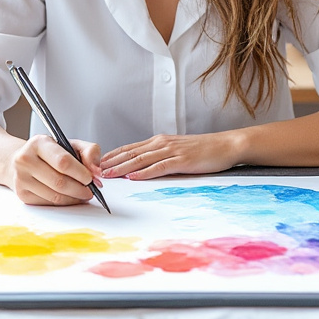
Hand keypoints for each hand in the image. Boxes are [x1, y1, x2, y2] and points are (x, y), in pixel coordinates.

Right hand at [7, 134, 102, 205]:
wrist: (23, 160)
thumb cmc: (49, 152)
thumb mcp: (70, 144)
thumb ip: (89, 151)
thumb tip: (96, 170)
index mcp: (38, 143)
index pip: (62, 161)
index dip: (80, 172)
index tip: (91, 178)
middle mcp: (25, 160)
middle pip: (59, 182)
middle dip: (80, 189)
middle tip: (91, 190)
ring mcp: (21, 179)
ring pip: (55, 196)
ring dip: (74, 198)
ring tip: (83, 194)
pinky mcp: (22, 194)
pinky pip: (49, 203)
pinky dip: (63, 202)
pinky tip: (70, 197)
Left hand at [100, 132, 239, 179]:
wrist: (225, 145)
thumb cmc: (202, 150)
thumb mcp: (176, 150)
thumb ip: (160, 156)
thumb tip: (142, 167)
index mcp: (159, 141)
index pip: (130, 148)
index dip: (112, 155)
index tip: (96, 163)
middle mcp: (162, 143)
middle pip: (131, 153)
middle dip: (111, 162)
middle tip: (93, 170)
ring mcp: (172, 151)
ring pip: (141, 159)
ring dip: (123, 167)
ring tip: (108, 174)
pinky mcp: (182, 160)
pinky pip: (160, 167)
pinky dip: (145, 172)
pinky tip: (134, 177)